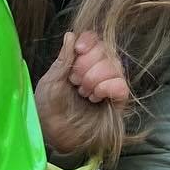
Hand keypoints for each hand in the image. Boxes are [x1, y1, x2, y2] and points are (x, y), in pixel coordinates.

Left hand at [35, 30, 130, 155]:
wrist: (53, 135)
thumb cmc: (48, 108)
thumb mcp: (50, 81)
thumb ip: (64, 59)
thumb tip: (71, 34)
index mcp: (80, 62)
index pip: (95, 40)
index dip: (89, 41)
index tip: (79, 49)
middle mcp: (98, 70)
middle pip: (106, 50)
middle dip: (87, 64)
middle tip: (75, 81)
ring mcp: (109, 85)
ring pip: (114, 66)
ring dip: (95, 78)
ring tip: (83, 93)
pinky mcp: (117, 101)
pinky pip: (121, 85)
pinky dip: (107, 88)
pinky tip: (96, 97)